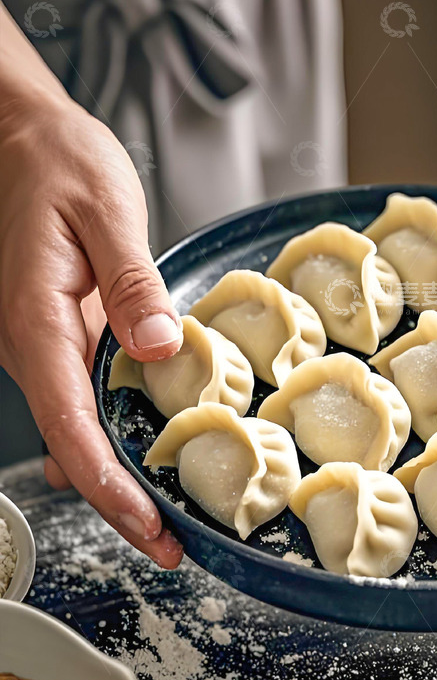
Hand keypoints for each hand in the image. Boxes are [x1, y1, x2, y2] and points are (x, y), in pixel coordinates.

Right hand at [0, 89, 183, 566]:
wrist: (21, 135)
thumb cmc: (57, 160)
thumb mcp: (106, 207)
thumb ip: (133, 282)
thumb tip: (160, 349)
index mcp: (37, 322)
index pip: (70, 427)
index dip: (110, 489)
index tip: (151, 529)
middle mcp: (31, 343)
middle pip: (73, 444)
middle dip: (119, 501)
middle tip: (172, 544)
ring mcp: (41, 341)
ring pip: (76, 426)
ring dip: (117, 472)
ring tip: (170, 512)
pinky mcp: (58, 330)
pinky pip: (83, 394)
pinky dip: (114, 429)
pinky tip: (149, 447)